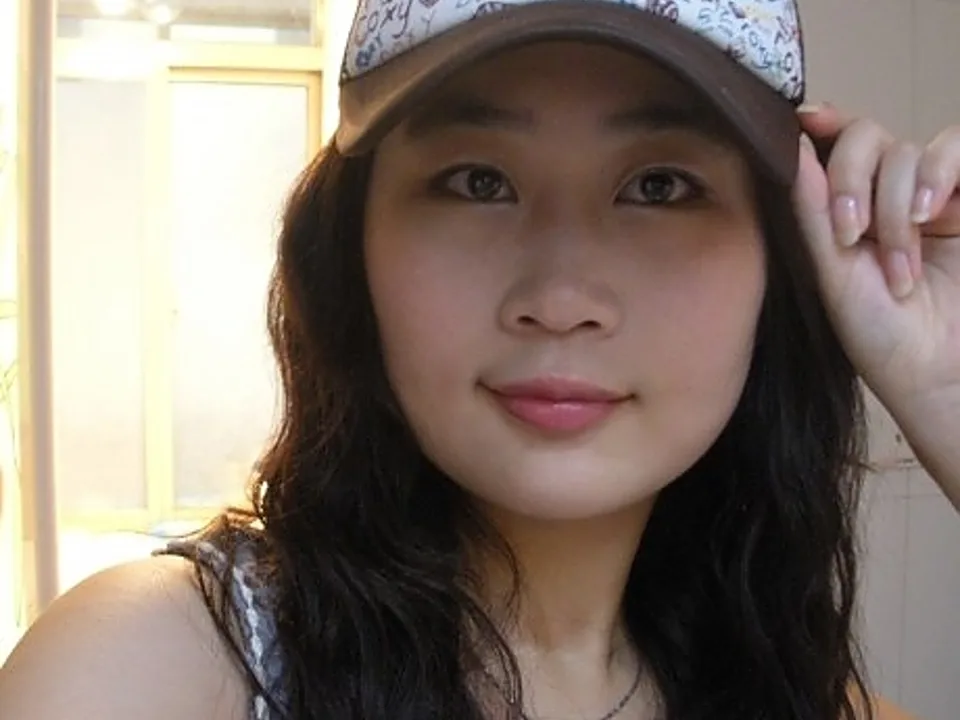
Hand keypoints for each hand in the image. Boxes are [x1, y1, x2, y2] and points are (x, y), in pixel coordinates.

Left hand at [793, 105, 959, 507]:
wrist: (943, 374)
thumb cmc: (883, 338)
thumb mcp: (835, 278)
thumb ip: (814, 215)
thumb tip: (793, 147)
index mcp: (846, 213)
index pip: (833, 150)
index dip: (822, 126)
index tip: (806, 120)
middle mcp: (888, 197)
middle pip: (865, 138)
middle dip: (852, 181)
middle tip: (851, 235)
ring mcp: (935, 196)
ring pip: (907, 150)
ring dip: (896, 203)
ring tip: (900, 263)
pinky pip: (958, 148)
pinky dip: (939, 174)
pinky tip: (932, 216)